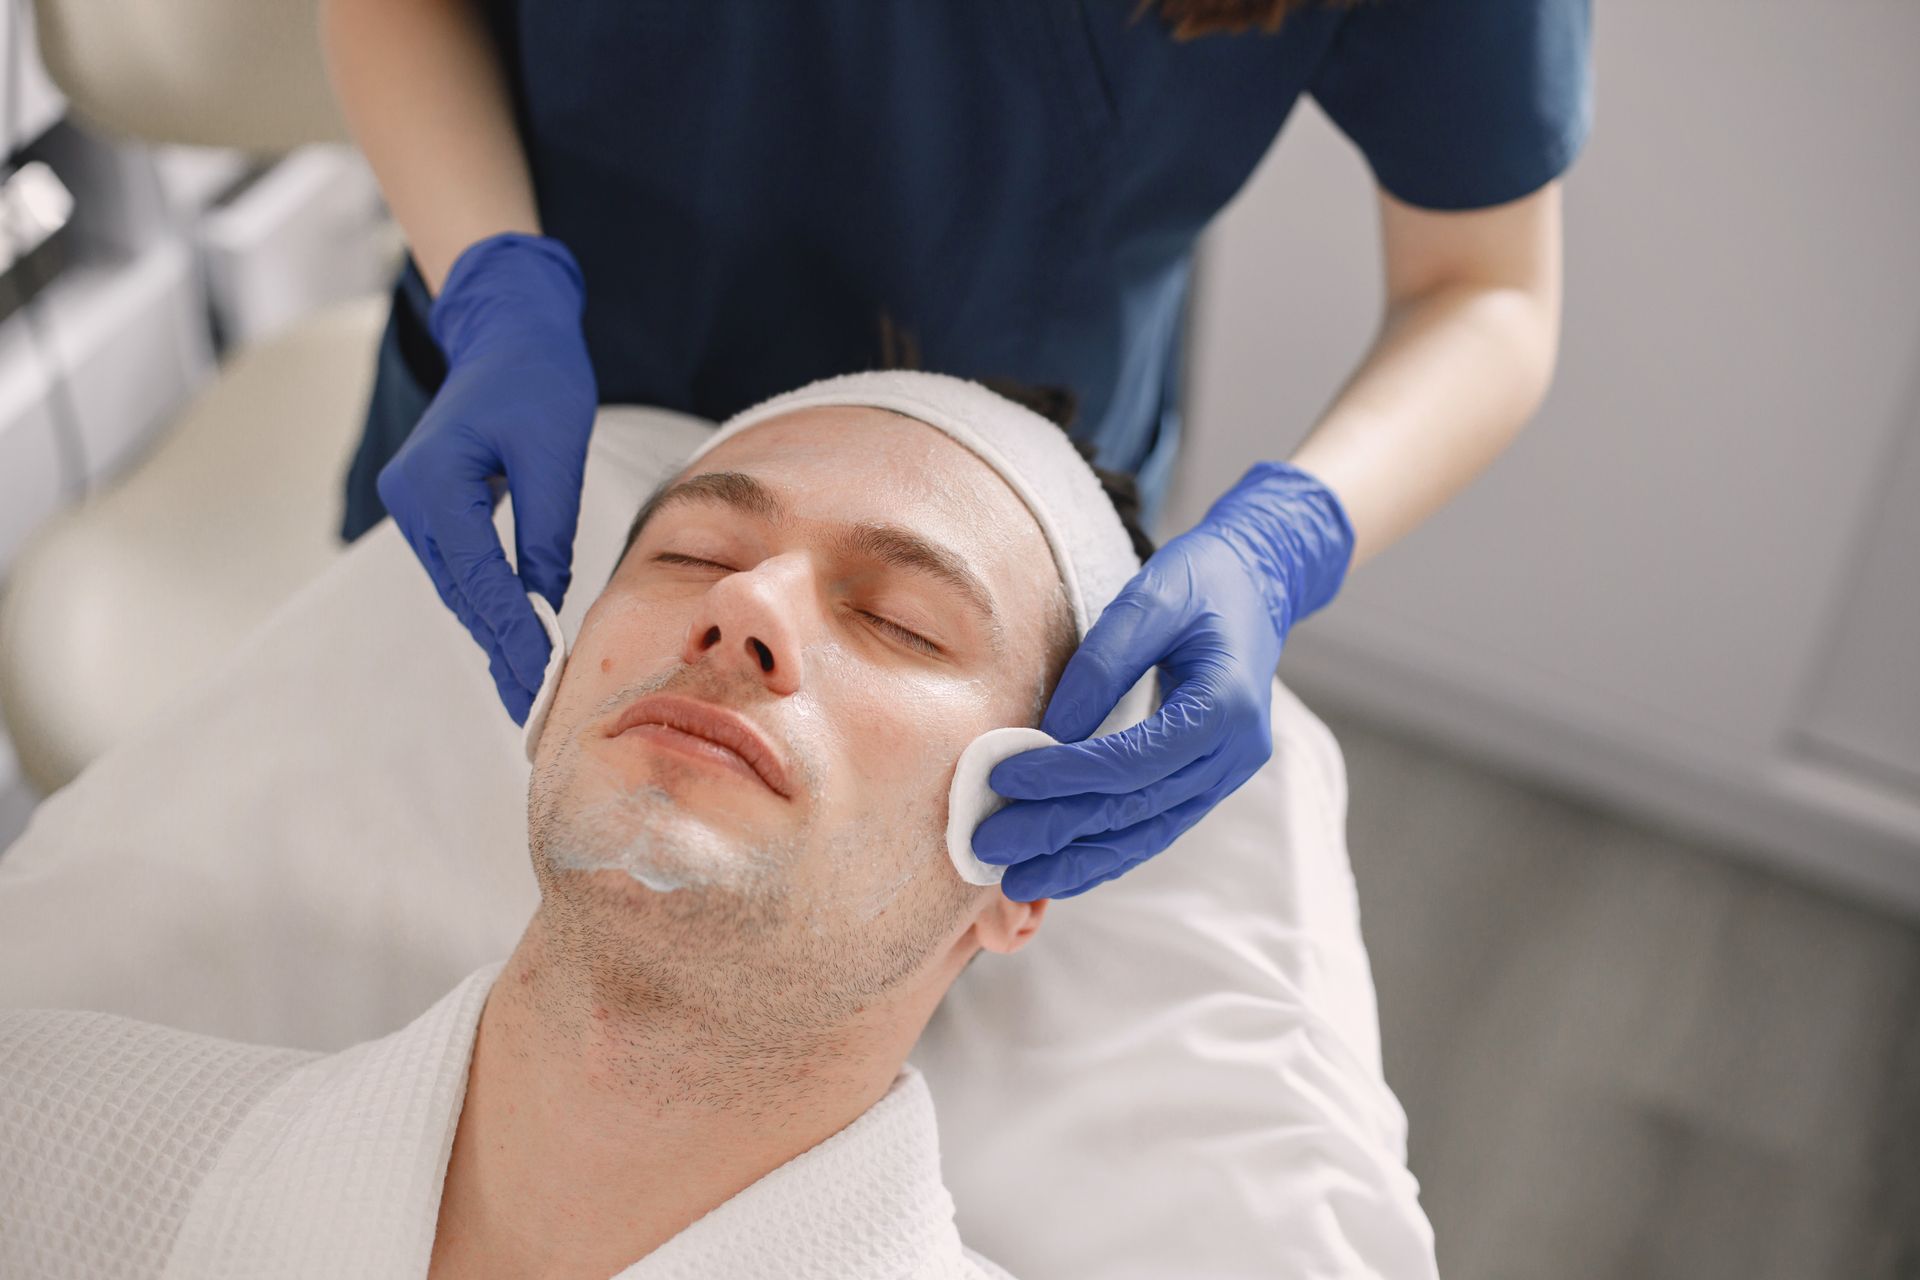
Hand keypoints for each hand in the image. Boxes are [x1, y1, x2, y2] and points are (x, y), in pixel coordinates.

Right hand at [377, 233, 597, 724]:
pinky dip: (492, 605)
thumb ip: (545, 531)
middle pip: (464, 595)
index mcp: (434, 485)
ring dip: (494, 637)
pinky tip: (516, 643)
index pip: (480, 580)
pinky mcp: (434, 507)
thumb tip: (543, 603)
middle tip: (532, 714)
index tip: (536, 687)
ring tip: (526, 693)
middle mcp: (413, 501)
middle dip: (500, 654)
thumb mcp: (554, 452)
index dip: (511, 638)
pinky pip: (465, 569)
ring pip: (462, 588)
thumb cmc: (537, 378)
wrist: (508, 329)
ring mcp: (417, 506)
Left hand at [971, 461, 1355, 900]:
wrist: (1258, 587)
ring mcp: (1227, 775)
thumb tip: (1049, 734)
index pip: (1132, 760)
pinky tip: (1063, 868)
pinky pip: (1157, 827)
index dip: (1064, 774)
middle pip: (1135, 808)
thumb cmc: (1201, 583)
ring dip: (1079, 861)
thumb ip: (1102, 664)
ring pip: (1147, 833)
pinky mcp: (1211, 782)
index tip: (1003, 777)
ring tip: (1016, 880)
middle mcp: (1234, 753)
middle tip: (988, 845)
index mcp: (1226, 705)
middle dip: (1057, 832)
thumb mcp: (1150, 599)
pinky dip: (1108, 852)